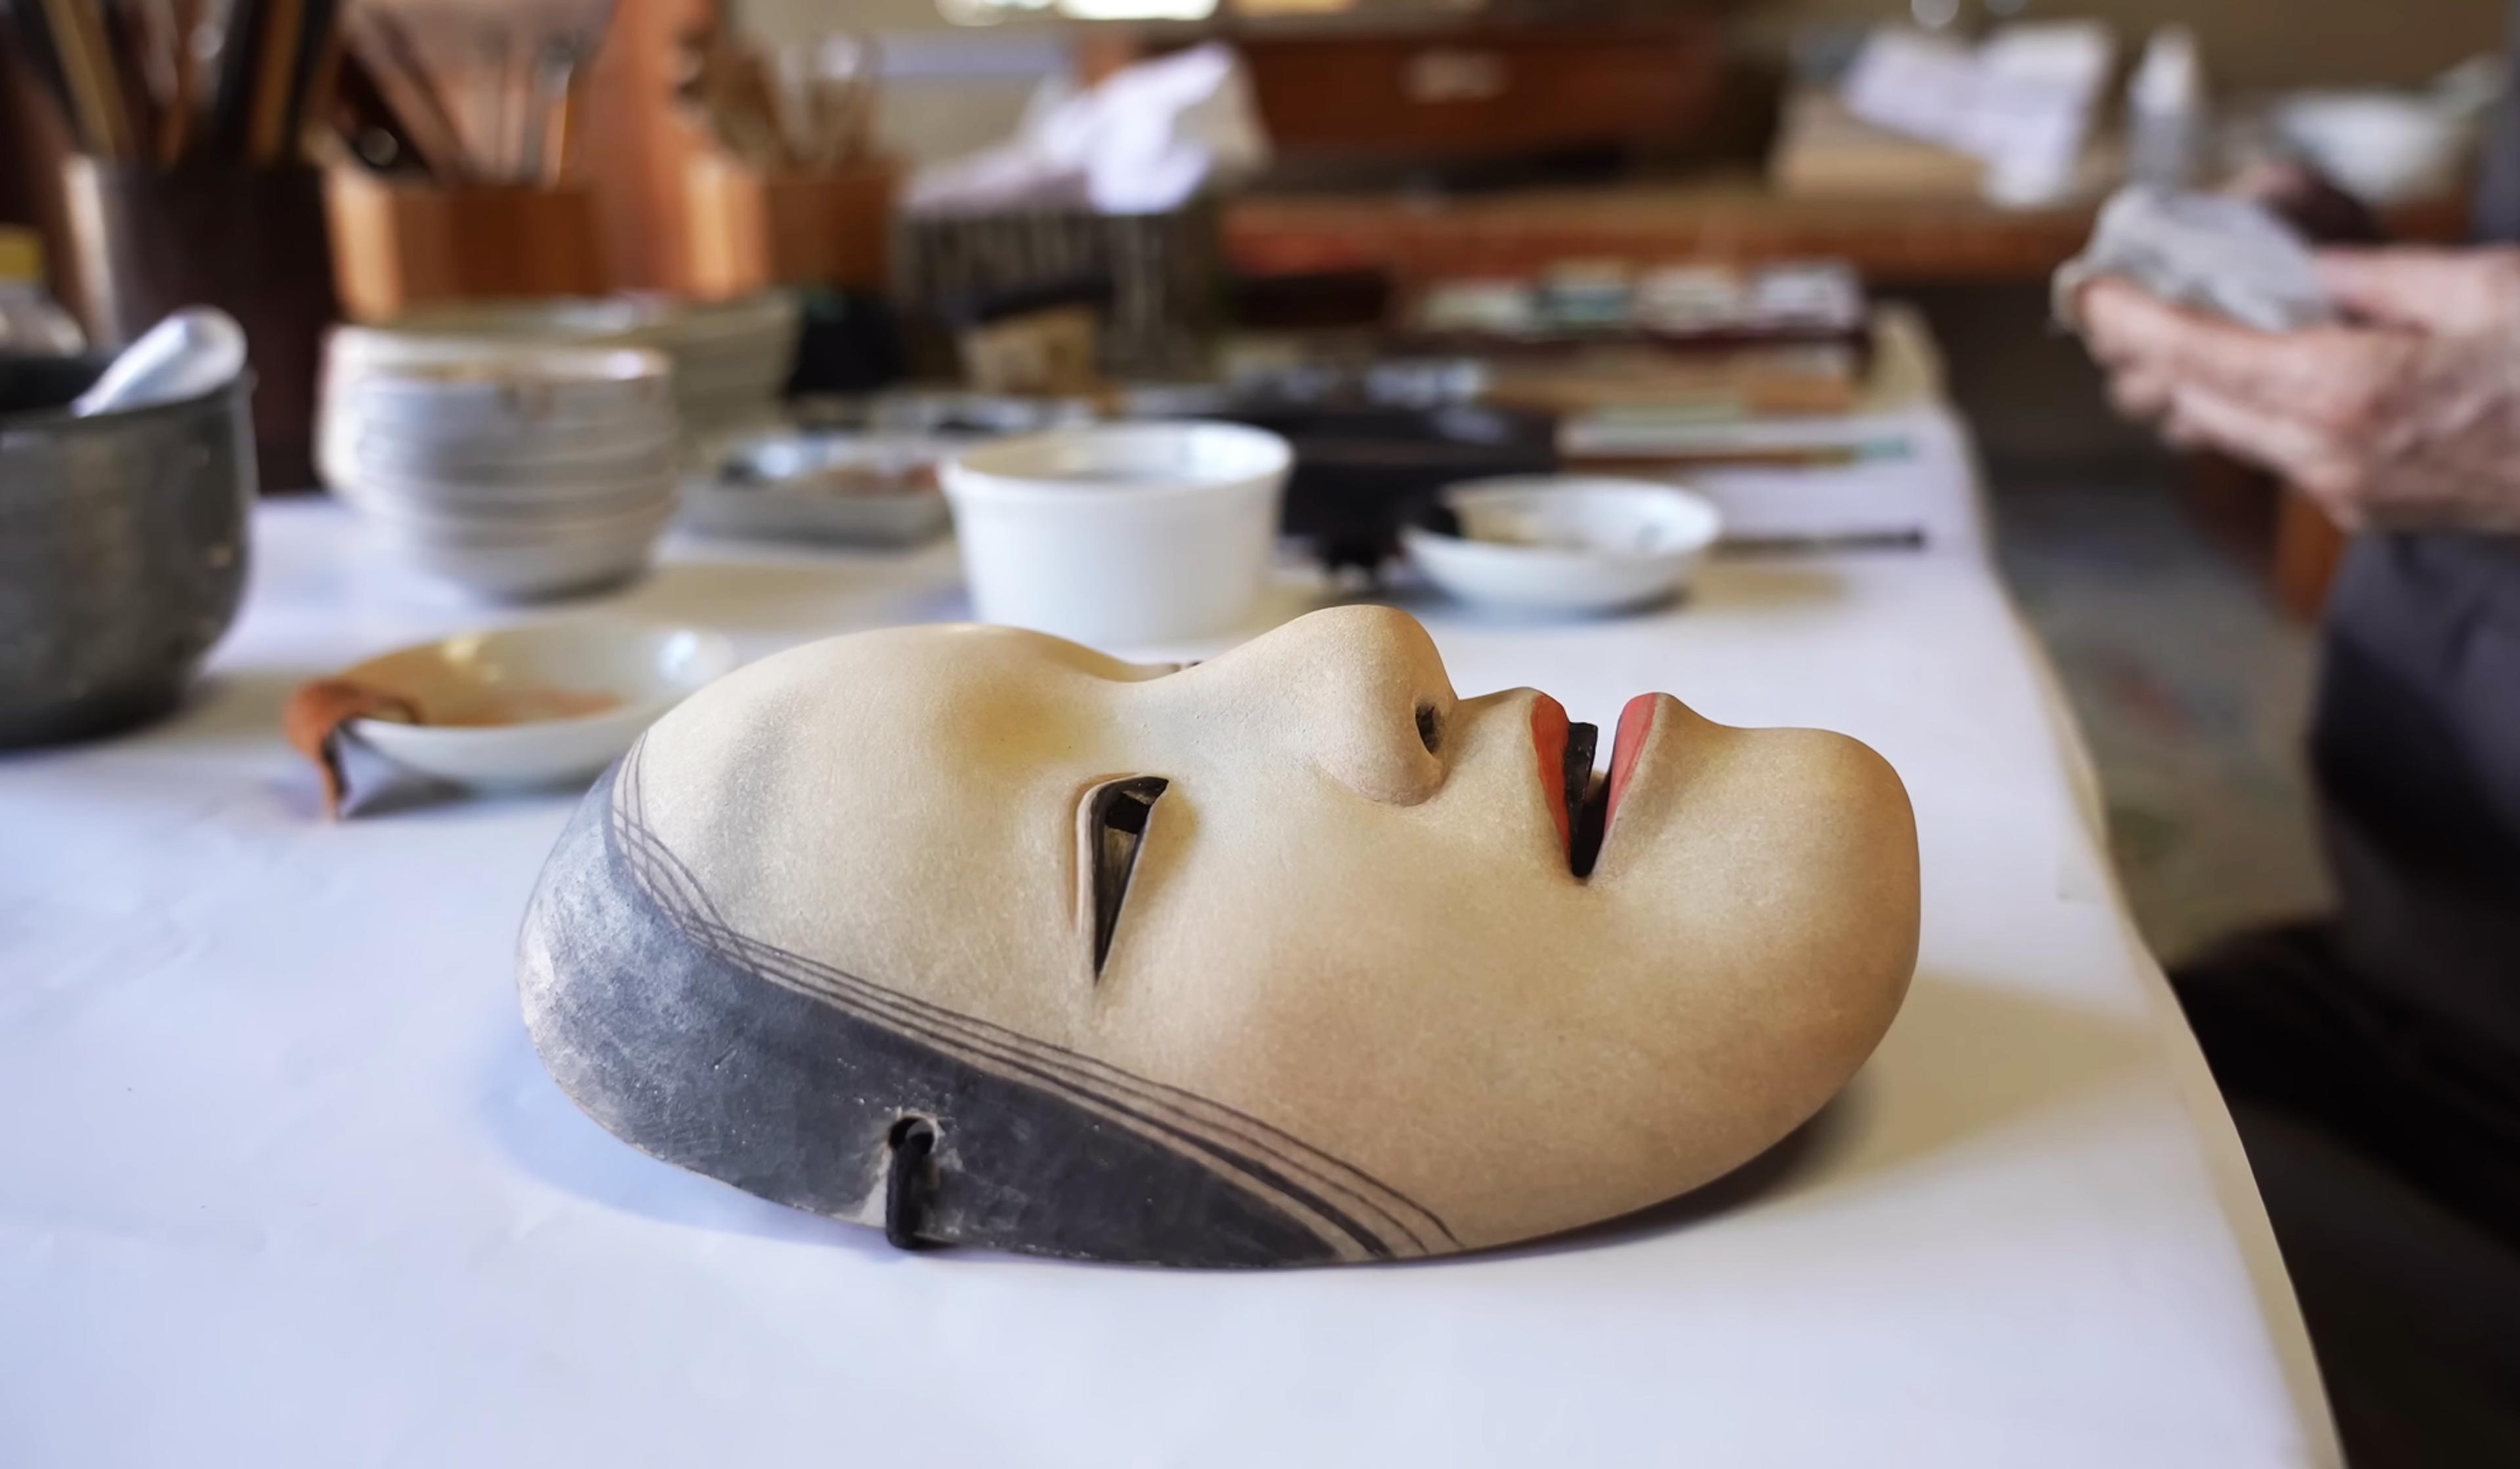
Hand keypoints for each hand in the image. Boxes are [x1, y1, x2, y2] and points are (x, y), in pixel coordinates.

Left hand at [2081, 248, 2519, 531]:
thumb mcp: (2481, 289)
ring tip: (2152, 337)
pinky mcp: (2371, 507)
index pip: (2200, 357)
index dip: (2133, 323)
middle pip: (2199, 402)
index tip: (2089, 294)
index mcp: (2349, 395)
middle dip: (2145, 355)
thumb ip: (2372, 280)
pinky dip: (2248, 411)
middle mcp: (2332, 457)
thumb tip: (2298, 267)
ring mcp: (2350, 492)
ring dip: (2190, 387)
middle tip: (2107, 308)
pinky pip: (2283, 453)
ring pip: (2235, 434)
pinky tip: (2241, 376)